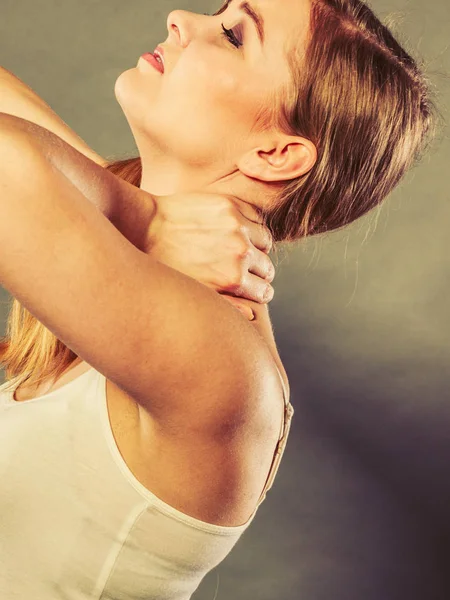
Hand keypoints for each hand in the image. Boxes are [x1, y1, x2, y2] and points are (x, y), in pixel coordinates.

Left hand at [146, 191, 274, 319]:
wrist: (144, 229)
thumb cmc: (165, 266)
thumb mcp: (193, 293)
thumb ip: (226, 305)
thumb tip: (252, 316)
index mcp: (233, 279)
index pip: (265, 290)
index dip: (260, 291)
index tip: (254, 288)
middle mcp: (241, 253)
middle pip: (267, 267)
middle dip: (259, 271)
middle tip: (246, 269)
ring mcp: (237, 227)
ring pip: (265, 242)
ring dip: (257, 247)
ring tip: (242, 248)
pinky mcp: (230, 206)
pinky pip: (255, 218)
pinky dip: (250, 226)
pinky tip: (236, 230)